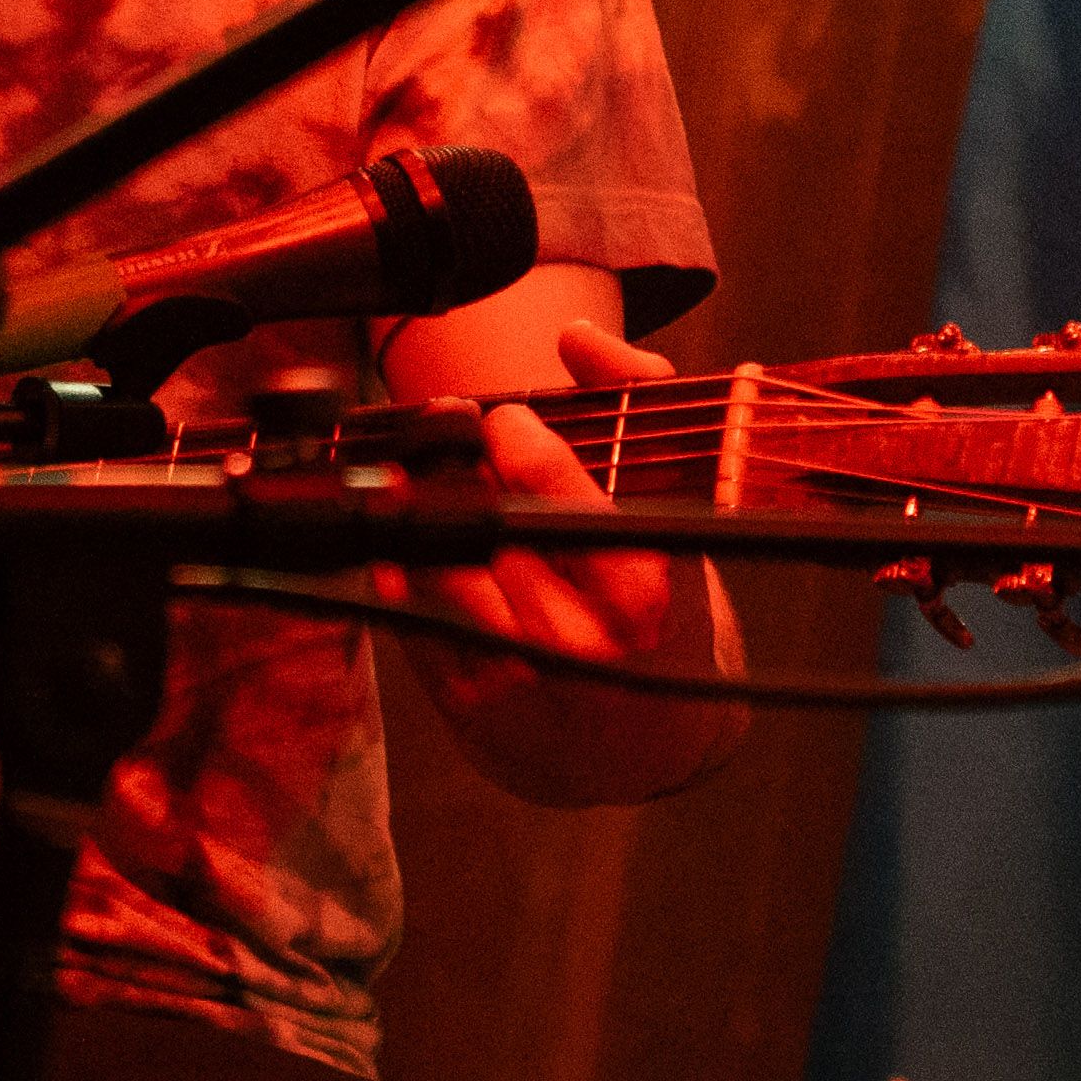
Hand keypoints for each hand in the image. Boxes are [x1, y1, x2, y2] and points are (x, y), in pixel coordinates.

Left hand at [377, 321, 741, 803]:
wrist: (651, 746)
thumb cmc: (663, 609)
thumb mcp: (674, 511)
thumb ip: (640, 402)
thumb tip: (577, 334)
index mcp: (640, 592)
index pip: (555, 494)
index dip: (518, 443)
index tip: (508, 422)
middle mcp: (578, 645)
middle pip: (481, 526)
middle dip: (457, 471)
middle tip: (451, 440)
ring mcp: (517, 682)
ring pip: (434, 568)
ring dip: (423, 516)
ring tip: (432, 487)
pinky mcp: (468, 710)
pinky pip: (409, 614)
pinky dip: (406, 568)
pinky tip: (424, 547)